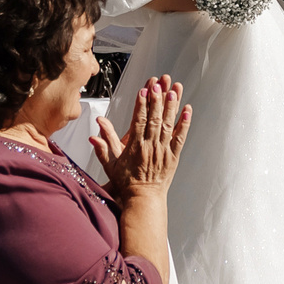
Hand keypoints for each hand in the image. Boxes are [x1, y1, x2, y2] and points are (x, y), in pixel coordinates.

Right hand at [94, 75, 190, 198]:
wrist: (144, 199)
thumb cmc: (126, 182)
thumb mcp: (110, 165)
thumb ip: (103, 147)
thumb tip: (95, 132)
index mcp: (135, 147)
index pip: (138, 122)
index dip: (141, 105)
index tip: (143, 91)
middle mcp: (151, 147)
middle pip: (155, 120)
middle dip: (157, 100)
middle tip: (159, 84)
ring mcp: (164, 151)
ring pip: (169, 125)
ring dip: (172, 107)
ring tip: (174, 91)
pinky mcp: (174, 156)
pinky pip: (181, 137)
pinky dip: (185, 123)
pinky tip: (188, 110)